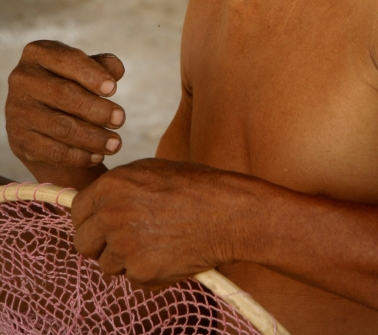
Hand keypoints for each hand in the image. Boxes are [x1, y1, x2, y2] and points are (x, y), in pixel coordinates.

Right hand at [6, 40, 125, 178]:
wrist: (43, 118)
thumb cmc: (71, 83)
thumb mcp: (85, 69)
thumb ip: (102, 65)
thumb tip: (116, 69)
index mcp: (38, 53)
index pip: (66, 60)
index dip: (91, 74)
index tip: (113, 89)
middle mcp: (22, 79)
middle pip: (64, 95)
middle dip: (97, 110)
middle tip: (121, 119)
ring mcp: (17, 111)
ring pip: (61, 127)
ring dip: (93, 137)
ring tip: (116, 144)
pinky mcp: (20, 139)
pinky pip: (53, 151)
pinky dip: (79, 156)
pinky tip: (97, 156)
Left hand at [72, 159, 252, 287]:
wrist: (228, 212)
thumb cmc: (195, 187)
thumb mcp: (152, 171)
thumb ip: (120, 187)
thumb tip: (97, 203)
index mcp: (112, 186)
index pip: (77, 211)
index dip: (90, 220)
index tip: (101, 226)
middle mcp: (111, 214)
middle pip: (82, 242)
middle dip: (100, 245)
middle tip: (125, 242)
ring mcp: (124, 244)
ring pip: (107, 265)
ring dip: (126, 260)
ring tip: (158, 243)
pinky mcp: (140, 271)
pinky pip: (133, 278)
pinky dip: (148, 272)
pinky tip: (170, 254)